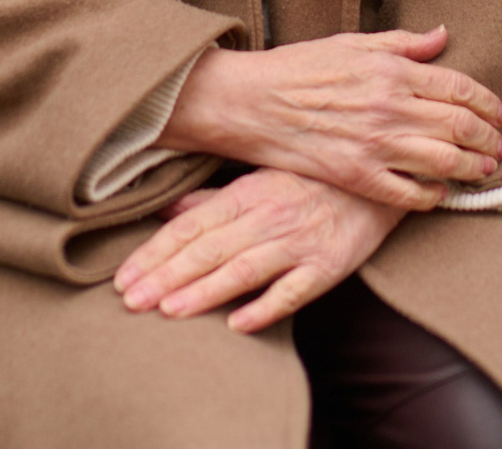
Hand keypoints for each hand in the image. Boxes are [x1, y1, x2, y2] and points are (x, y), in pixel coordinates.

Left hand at [114, 170, 404, 332]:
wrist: (378, 180)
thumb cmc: (311, 180)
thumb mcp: (260, 178)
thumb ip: (213, 199)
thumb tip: (165, 211)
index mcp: (247, 193)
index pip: (190, 226)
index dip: (155, 252)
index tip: (123, 277)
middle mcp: (269, 216)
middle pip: (209, 250)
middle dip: (166, 276)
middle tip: (131, 301)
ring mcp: (299, 242)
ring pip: (244, 270)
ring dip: (205, 291)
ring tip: (169, 310)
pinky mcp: (329, 265)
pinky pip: (295, 290)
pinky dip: (267, 307)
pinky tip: (238, 324)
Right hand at [156, 26, 501, 209]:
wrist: (249, 102)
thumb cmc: (297, 68)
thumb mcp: (351, 43)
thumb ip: (402, 43)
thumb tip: (442, 37)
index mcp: (391, 71)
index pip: (459, 87)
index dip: (488, 103)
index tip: (500, 114)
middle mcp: (390, 108)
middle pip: (460, 127)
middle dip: (489, 139)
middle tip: (501, 147)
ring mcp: (374, 145)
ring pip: (443, 162)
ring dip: (471, 168)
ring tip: (483, 170)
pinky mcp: (356, 176)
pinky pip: (408, 194)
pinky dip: (431, 197)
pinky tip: (439, 194)